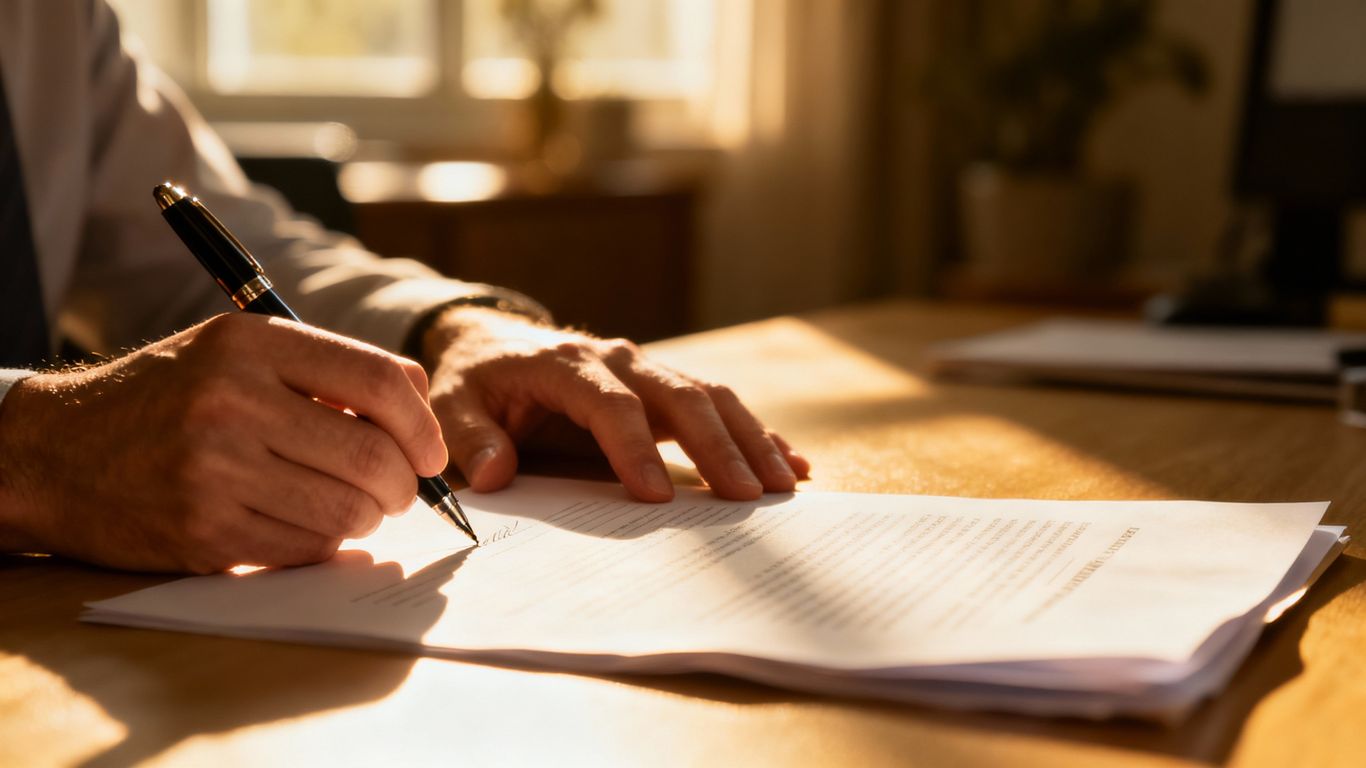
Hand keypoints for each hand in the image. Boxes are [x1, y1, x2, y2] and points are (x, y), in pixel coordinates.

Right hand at [0, 313, 445, 572]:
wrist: (57, 452)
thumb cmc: (167, 397)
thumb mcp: (235, 349)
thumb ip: (326, 365)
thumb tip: (421, 396)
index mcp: (249, 345)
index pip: (379, 381)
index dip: (424, 424)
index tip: (432, 451)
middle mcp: (233, 401)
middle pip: (373, 455)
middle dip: (405, 484)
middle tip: (401, 490)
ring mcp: (215, 471)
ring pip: (348, 510)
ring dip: (369, 517)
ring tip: (354, 506)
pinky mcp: (205, 532)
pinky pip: (307, 547)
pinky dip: (327, 543)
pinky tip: (310, 525)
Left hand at [422, 307, 809, 501]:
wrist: (492, 342)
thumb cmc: (475, 381)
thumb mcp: (451, 404)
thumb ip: (470, 438)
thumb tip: (497, 475)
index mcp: (565, 362)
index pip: (610, 403)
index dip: (634, 448)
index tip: (656, 498)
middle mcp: (617, 357)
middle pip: (680, 395)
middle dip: (717, 445)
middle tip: (746, 496)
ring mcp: (647, 368)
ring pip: (711, 396)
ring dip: (749, 438)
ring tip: (783, 484)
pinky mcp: (664, 387)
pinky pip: (718, 405)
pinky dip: (755, 433)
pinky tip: (791, 462)